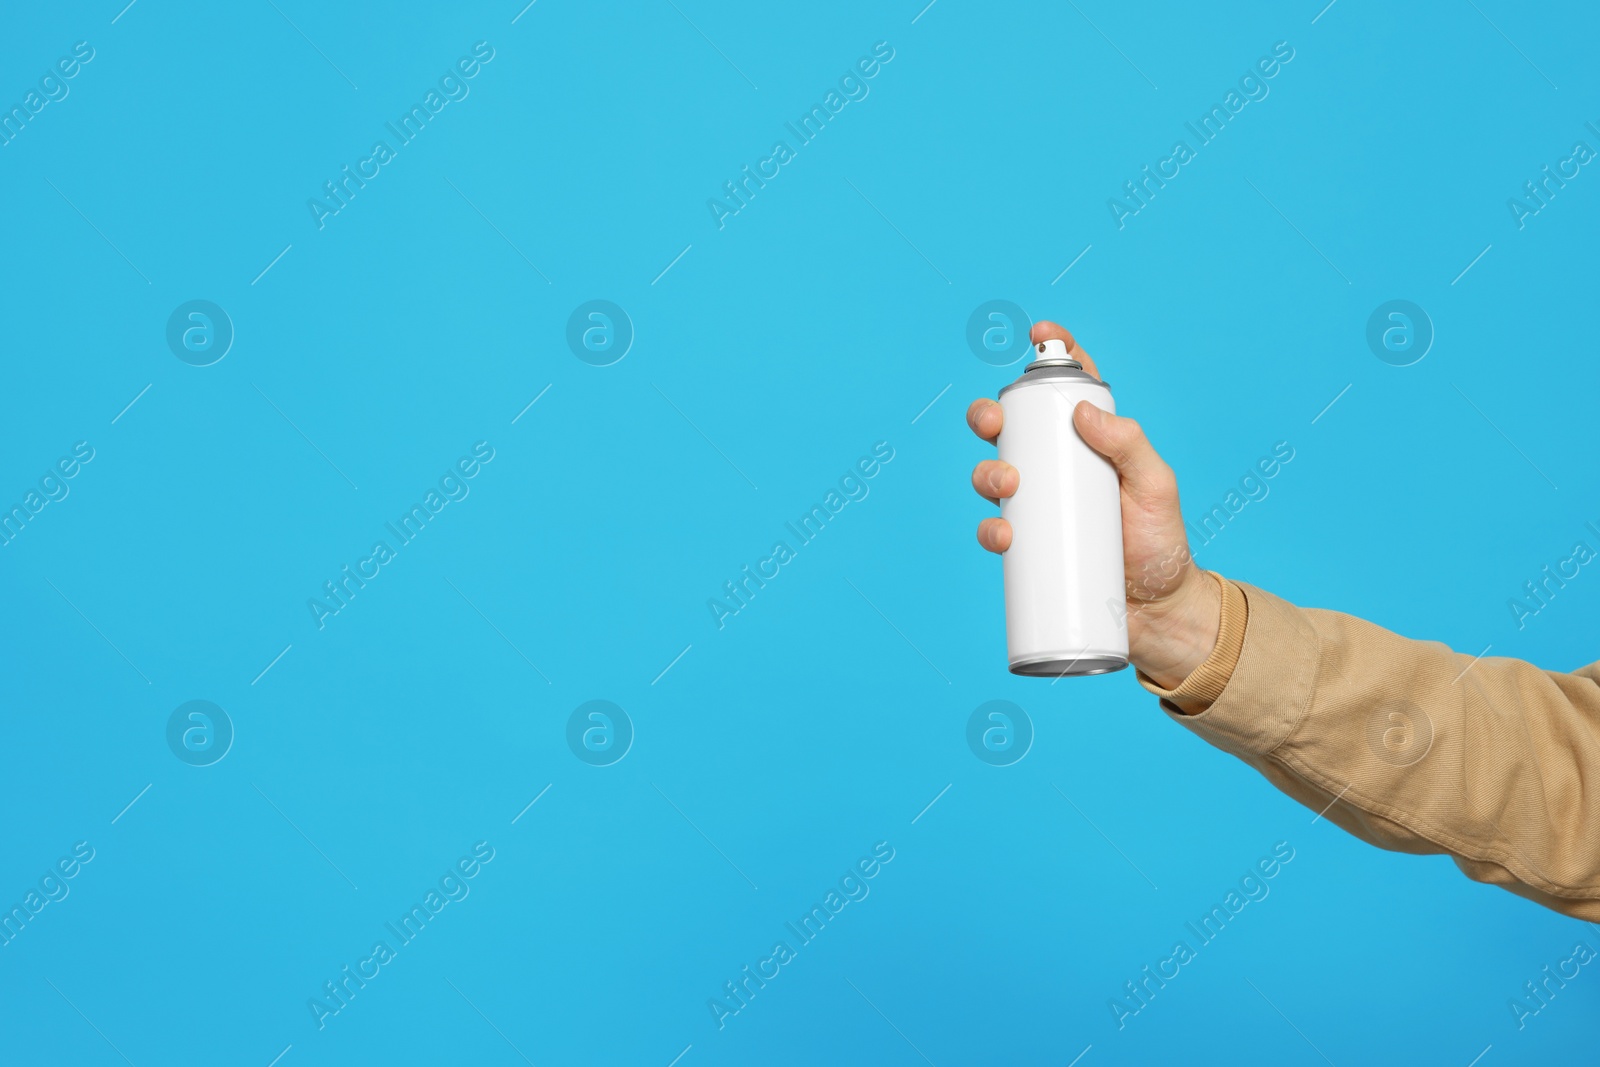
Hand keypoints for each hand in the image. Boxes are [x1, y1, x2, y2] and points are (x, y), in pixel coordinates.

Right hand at [967, 320, 1220, 688]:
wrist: (1156, 613)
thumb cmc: (1161, 544)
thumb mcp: (1157, 487)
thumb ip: (1131, 445)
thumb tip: (1084, 411)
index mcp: (1091, 442)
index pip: (1069, 386)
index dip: (1053, 352)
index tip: (1041, 334)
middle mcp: (1058, 468)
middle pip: (1011, 427)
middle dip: (990, 415)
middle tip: (995, 424)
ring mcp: (1039, 508)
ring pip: (993, 474)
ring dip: (986, 471)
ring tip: (1007, 486)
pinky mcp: (1028, 548)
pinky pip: (994, 531)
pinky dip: (991, 530)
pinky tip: (1004, 535)